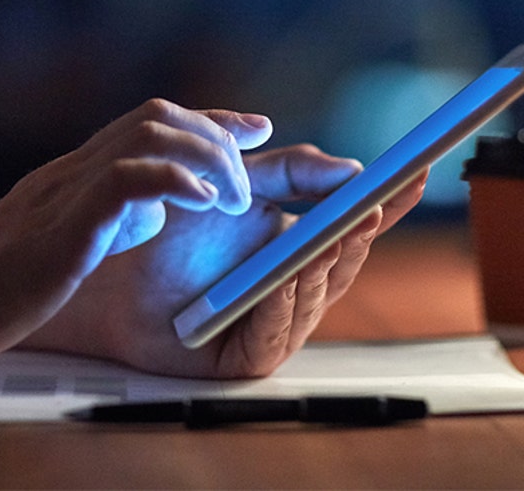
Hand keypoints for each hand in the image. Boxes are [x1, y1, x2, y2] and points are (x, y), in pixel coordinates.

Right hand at [0, 99, 273, 364]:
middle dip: (215, 136)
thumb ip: (109, 215)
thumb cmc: (0, 281)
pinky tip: (204, 204)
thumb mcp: (67, 237)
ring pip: (149, 135)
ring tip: (231, 200)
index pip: (152, 123)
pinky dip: (176, 183)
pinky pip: (126, 181)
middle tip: (247, 178)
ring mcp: (68, 191)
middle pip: (159, 116)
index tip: (252, 128)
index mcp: (78, 172)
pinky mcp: (64, 225)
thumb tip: (154, 208)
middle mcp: (76, 168)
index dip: (209, 119)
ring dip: (205, 158)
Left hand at [22, 144, 426, 377]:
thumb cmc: (169, 230)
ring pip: (314, 297)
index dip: (387, 203)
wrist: (109, 267)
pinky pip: (275, 333)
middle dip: (358, 233)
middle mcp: (293, 287)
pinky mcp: (245, 357)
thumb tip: (350, 166)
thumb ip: (290, 171)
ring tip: (334, 232)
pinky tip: (286, 276)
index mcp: (299, 246)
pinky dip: (282, 303)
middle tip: (371, 203)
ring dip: (325, 264)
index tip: (415, 173)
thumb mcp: (238, 184)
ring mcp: (273, 322)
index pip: (353, 225)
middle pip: (342, 262)